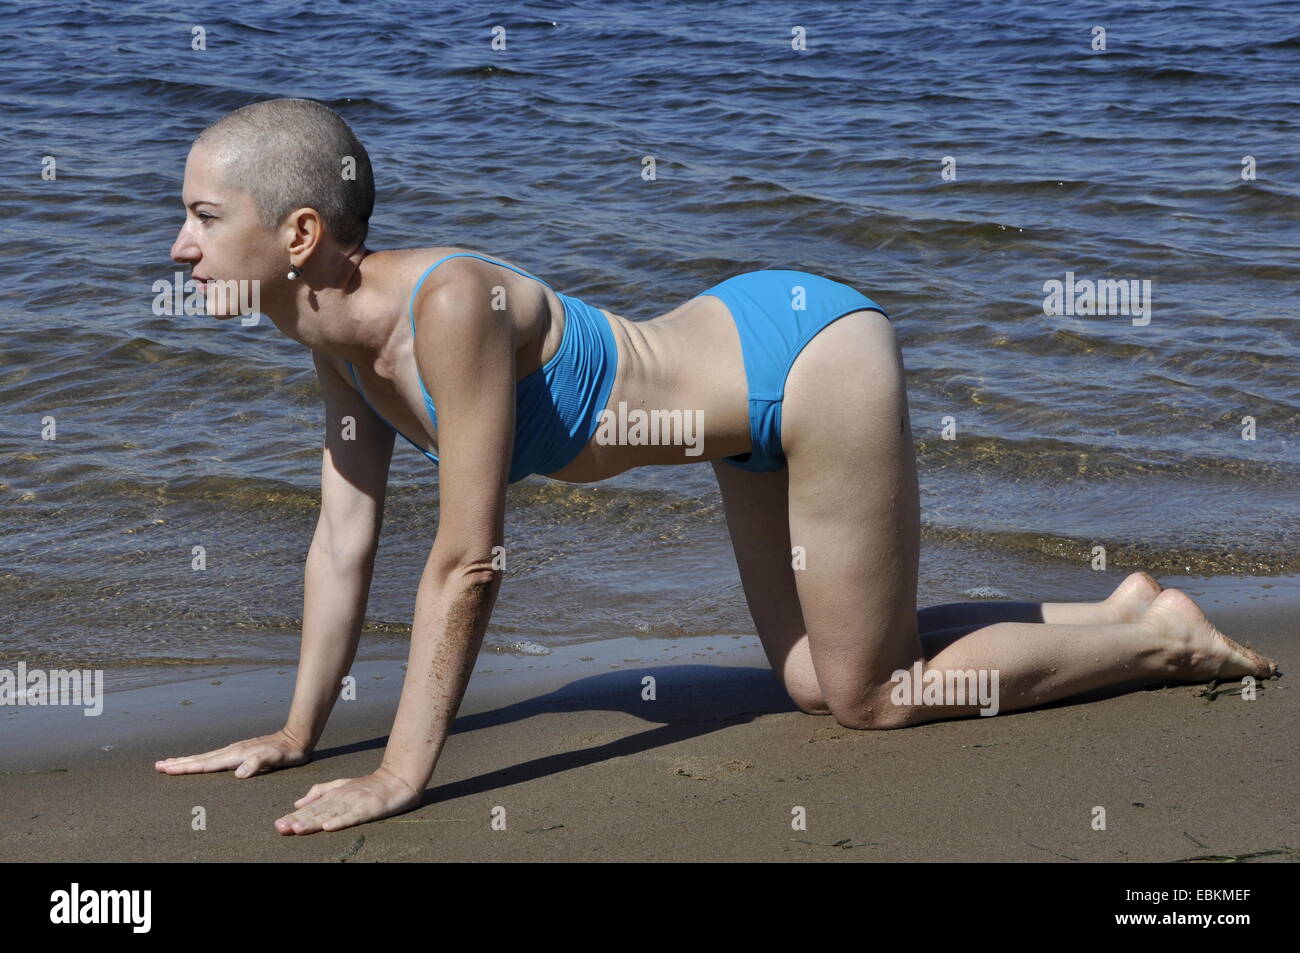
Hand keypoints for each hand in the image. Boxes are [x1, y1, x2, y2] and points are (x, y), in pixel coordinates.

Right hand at [154, 727, 310, 777]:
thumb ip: (257, 764)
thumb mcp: (275, 759)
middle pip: (199, 759)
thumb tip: (239, 774)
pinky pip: (213, 757)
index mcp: (235, 755)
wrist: (296, 738)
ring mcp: (234, 750)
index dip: (185, 768)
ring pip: (205, 757)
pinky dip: (200, 760)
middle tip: (158, 766)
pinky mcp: (239, 752)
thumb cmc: (286, 752)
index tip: (166, 768)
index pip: (205, 764)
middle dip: (178, 763)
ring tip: (169, 763)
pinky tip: (198, 762)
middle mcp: (231, 751)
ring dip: (186, 761)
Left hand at [275, 765, 422, 833]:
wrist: (398, 780)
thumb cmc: (369, 786)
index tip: (278, 824)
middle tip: (281, 828)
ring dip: (313, 821)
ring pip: (330, 814)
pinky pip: (353, 816)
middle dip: (298, 820)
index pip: (311, 807)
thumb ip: (320, 792)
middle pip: (317, 811)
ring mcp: (355, 802)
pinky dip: (340, 821)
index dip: (294, 816)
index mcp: (334, 794)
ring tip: (297, 829)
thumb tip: (297, 802)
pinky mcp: (369, 808)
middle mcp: (342, 797)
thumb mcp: (342, 785)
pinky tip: (328, 827)